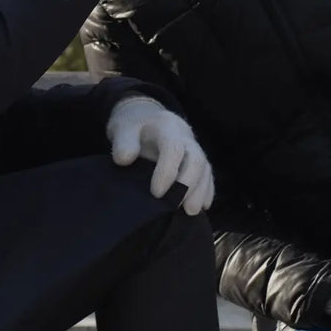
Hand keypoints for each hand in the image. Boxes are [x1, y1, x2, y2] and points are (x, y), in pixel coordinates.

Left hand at [105, 95, 213, 214]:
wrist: (145, 119)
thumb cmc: (133, 127)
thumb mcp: (122, 129)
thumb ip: (122, 142)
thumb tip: (124, 159)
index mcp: (167, 128)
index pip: (174, 149)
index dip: (167, 172)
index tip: (156, 193)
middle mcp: (185, 138)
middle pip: (196, 159)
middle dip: (188, 185)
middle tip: (176, 206)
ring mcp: (194, 149)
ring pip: (205, 169)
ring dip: (200, 192)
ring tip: (191, 212)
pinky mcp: (197, 161)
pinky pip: (208, 175)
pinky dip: (207, 191)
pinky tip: (202, 206)